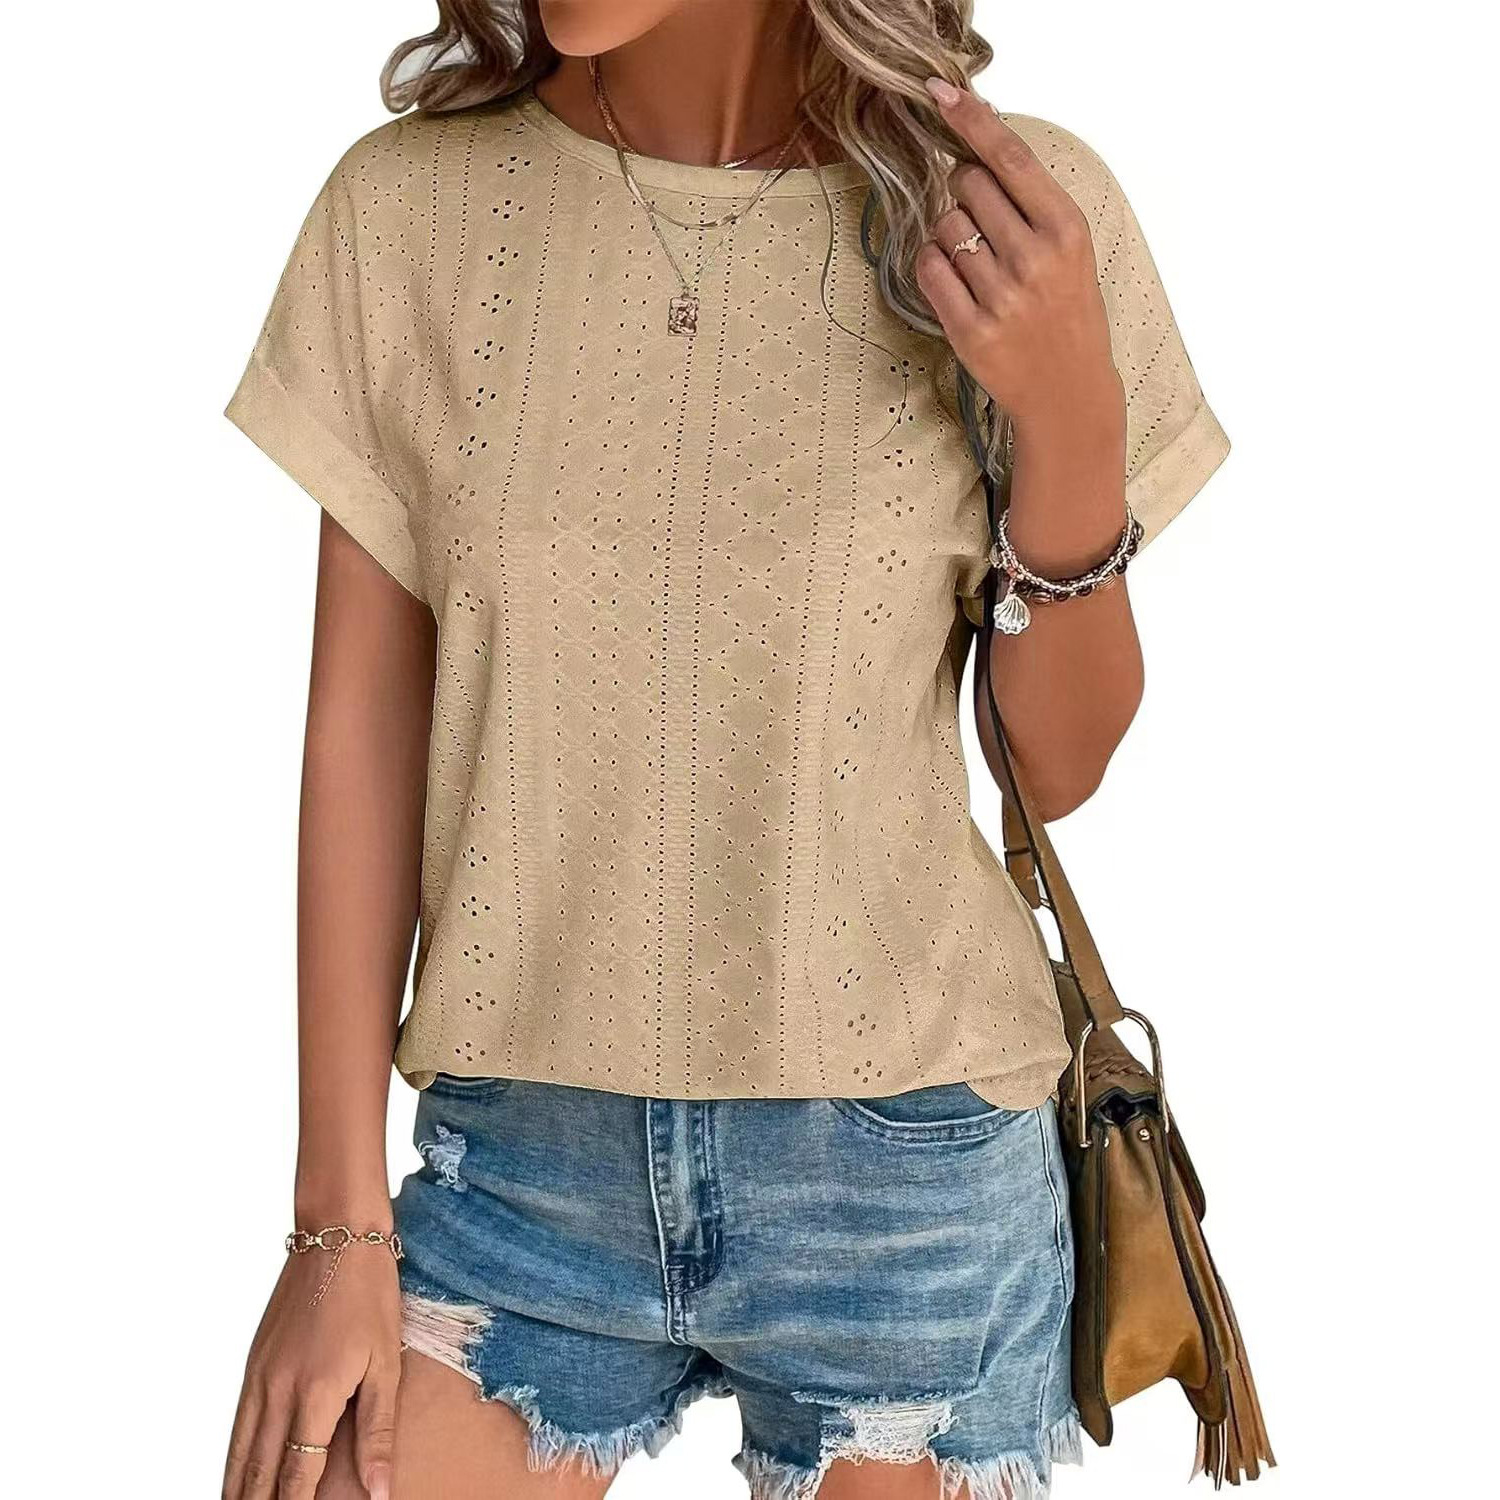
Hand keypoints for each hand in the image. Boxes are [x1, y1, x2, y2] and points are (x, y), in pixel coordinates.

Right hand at [223, 1236, 401, 1499]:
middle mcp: (276, 1392)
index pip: (297, 1477)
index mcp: (314, 1395)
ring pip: (240, 1455)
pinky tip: (238, 1476)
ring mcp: (259, 1378)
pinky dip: (234, 1460)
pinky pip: (237, 1426)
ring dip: (240, 1491)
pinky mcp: (252, 1364)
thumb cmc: (370, 1295)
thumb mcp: (386, 1363)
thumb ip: (378, 1432)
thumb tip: (380, 1491)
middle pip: (260, 1475)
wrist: (336, 1236)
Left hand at [916, 79, 1123, 443]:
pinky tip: (957, 283)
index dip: (972, 121)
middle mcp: (1034, 260)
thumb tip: (978, 147)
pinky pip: (929, 270)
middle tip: (985, 226)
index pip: (1010, 159)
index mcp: (1065, 230)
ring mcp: (1001, 297)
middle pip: (969, 186)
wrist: (1068, 390)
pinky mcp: (970, 330)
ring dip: (950, 235)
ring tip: (977, 264)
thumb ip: (1030, 202)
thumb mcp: (1069, 249)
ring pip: (945, 227)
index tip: (942, 94)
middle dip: (966, 194)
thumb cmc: (1066, 311)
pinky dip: (934, 267)